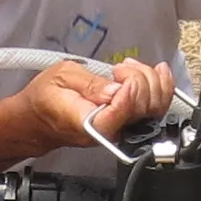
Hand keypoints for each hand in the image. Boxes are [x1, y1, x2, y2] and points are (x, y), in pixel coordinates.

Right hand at [8, 55, 176, 154]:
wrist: (40, 118)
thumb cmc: (47, 98)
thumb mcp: (61, 77)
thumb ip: (89, 84)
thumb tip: (115, 91)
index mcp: (88, 123)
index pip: (119, 115)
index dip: (128, 92)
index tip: (119, 74)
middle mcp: (109, 131)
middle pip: (143, 108)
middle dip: (138, 78)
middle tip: (118, 68)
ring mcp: (121, 130)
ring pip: (155, 108)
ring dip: (150, 79)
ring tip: (128, 68)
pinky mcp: (128, 124)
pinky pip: (155, 109)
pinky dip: (160, 86)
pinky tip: (155, 72)